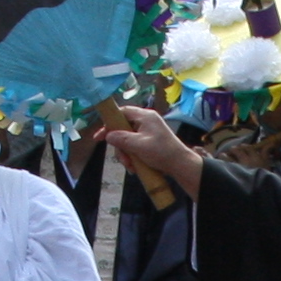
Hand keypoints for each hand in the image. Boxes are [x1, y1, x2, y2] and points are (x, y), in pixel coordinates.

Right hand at [85, 103, 199, 192]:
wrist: (180, 165)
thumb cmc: (162, 152)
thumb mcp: (138, 145)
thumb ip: (121, 139)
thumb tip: (108, 136)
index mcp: (145, 116)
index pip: (122, 112)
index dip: (109, 122)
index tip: (100, 136)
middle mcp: (146, 122)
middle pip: (123, 129)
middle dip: (120, 146)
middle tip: (122, 159)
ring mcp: (148, 132)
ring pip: (128, 141)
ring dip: (126, 155)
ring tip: (131, 166)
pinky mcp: (149, 143)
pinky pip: (135, 147)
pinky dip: (133, 157)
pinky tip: (135, 168)